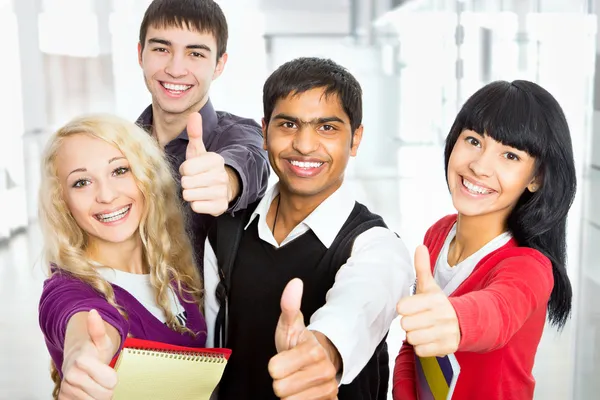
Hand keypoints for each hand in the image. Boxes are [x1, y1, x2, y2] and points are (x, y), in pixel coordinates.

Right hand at [59, 310, 117, 399]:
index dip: (112, 377)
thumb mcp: (100, 340)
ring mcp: (66, 390)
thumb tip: (93, 312)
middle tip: (100, 378)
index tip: (107, 371)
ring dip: (97, 395)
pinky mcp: (63, 399)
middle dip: (106, 388)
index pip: (111, 381)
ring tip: (94, 384)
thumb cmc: (92, 352)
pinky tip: (86, 392)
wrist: (75, 362)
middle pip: (105, 395)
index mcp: (82, 361)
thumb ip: (98, 329)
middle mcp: (71, 376)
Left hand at [180, 113, 234, 216]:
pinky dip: (196, 204)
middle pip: (186, 183)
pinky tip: (202, 199)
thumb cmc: (205, 168)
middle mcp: (221, 176)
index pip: (186, 168)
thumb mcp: (199, 151)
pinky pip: (196, 207)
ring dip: (190, 194)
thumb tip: (194, 114)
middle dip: (186, 183)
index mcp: (216, 160)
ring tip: (198, 189)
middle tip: (195, 181)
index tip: (192, 170)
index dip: (185, 170)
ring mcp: (222, 192)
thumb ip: (195, 133)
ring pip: (189, 195)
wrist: (223, 187)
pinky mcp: (220, 207)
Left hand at [268, 279, 338, 399]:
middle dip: (281, 380)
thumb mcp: (291, 324)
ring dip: (290, 393)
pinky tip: (304, 392)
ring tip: (296, 380)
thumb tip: (294, 284)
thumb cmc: (300, 344)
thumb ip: (289, 305)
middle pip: (280, 388)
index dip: (274, 365)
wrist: (321, 360)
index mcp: (313, 351)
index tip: (284, 359)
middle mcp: (323, 371)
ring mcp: (327, 389)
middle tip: (290, 370)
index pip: (274, 370)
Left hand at [396, 245, 460, 357]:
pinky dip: (422, 347)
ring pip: (411, 338)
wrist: (465, 323)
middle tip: (419, 319)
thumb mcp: (431, 286)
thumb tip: (420, 246)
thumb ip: (422, 267)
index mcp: (435, 300)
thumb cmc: (439, 304)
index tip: (413, 307)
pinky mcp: (447, 348)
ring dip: (415, 335)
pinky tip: (429, 338)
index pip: (402, 307)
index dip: (405, 307)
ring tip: (425, 329)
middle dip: (410, 322)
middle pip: (405, 324)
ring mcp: (445, 333)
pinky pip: (420, 350)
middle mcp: (441, 316)